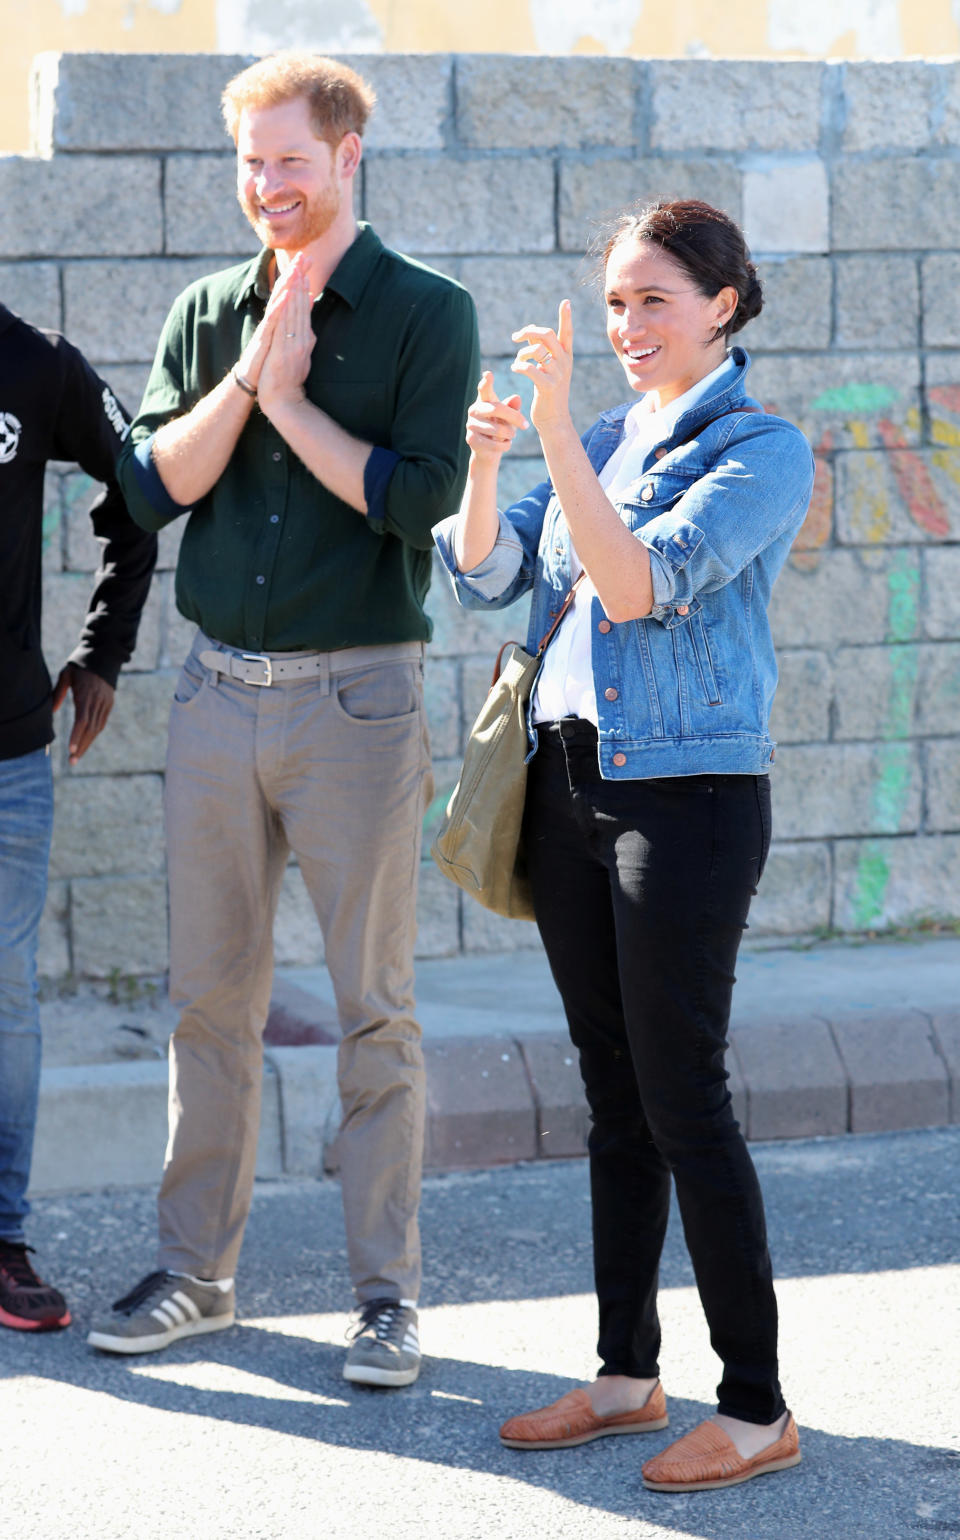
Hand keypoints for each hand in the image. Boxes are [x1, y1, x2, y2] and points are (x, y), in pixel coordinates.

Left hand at [52, 663, 114, 765]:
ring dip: (87, 743)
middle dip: (81, 746)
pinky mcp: (109, 703)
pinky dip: (94, 734)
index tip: (71, 749)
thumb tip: (51, 711)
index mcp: (86, 695)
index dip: (76, 736)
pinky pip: (102, 722)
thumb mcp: (66, 675)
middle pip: (90, 729)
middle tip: (72, 761)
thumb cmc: (80, 666)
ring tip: (77, 756)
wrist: (103, 656)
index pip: (82, 720)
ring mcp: (105, 703)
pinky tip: (86, 742)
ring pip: (97, 728)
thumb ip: (58, 693)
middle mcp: (98, 701)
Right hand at [236, 254, 312, 393]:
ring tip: (294, 268)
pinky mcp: (263, 337)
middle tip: (303, 255)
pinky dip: (279, 306)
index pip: (291, 293)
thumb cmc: (268, 359)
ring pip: (277, 302)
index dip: (299, 276)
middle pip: (284, 292)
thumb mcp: (283, 337)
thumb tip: (305, 303)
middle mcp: (273, 319)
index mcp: (279, 319)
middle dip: (294, 273)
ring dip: (286, 284)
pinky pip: (272, 319)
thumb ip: (293, 318)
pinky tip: (286, 294)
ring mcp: (267, 327)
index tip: (309, 260)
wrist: (254, 380)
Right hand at [465, 372, 527, 462]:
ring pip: (497, 429)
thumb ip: (512, 408)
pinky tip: (505, 444)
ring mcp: (470, 425)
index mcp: (483, 401)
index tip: (489, 374)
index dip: (486, 382)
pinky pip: (494, 444)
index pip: (484, 389)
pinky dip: (505, 445)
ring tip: (511, 435)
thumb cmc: (500, 428)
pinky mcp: (471, 440)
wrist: (488, 451)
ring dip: (510, 434)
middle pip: (496, 409)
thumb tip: (516, 398)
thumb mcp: (508, 417)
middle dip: (514, 417)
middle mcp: (474, 410)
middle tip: (526, 425)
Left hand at [510, 300, 573, 433]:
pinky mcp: (547, 386)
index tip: (566, 301)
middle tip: (515, 337)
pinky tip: (514, 368)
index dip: (566, 317)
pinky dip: (519, 366)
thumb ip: (541, 350)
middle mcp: (564, 363)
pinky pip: (529, 368)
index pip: (567, 333)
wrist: (553, 419)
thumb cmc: (548, 393)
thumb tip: (530, 331)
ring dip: (521, 353)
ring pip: (536, 350)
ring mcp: (557, 374)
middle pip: (547, 335)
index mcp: (566, 357)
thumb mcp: (548, 369)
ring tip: (517, 361)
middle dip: (528, 332)